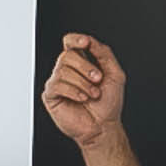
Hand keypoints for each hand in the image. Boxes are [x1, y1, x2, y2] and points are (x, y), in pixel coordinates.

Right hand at [41, 32, 126, 149]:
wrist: (104, 126)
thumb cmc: (108, 103)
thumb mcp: (115, 74)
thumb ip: (104, 54)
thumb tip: (90, 41)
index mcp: (81, 63)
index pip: (70, 42)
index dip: (75, 39)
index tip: (86, 43)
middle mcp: (67, 70)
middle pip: (67, 54)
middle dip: (86, 66)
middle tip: (98, 79)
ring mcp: (57, 82)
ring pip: (63, 70)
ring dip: (83, 83)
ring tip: (92, 94)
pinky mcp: (51, 96)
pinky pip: (57, 85)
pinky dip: (73, 91)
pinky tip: (82, 99)